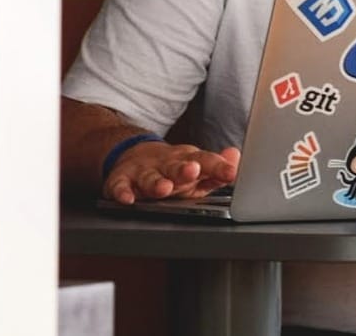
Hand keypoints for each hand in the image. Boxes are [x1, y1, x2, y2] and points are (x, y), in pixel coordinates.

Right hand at [102, 141, 240, 203]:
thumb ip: (218, 169)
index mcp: (188, 160)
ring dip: (156, 183)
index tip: (231, 173)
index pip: (206, 161)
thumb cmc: (174, 169)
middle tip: (193, 171)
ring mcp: (143, 171)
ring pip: (149, 177)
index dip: (219, 167)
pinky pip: (119, 186)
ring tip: (163, 188)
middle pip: (176, 166)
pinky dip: (121, 192)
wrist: (135, 156)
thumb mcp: (198, 168)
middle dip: (184, 170)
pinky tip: (127, 199)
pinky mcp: (121, 179)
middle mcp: (166, 163)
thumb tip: (236, 157)